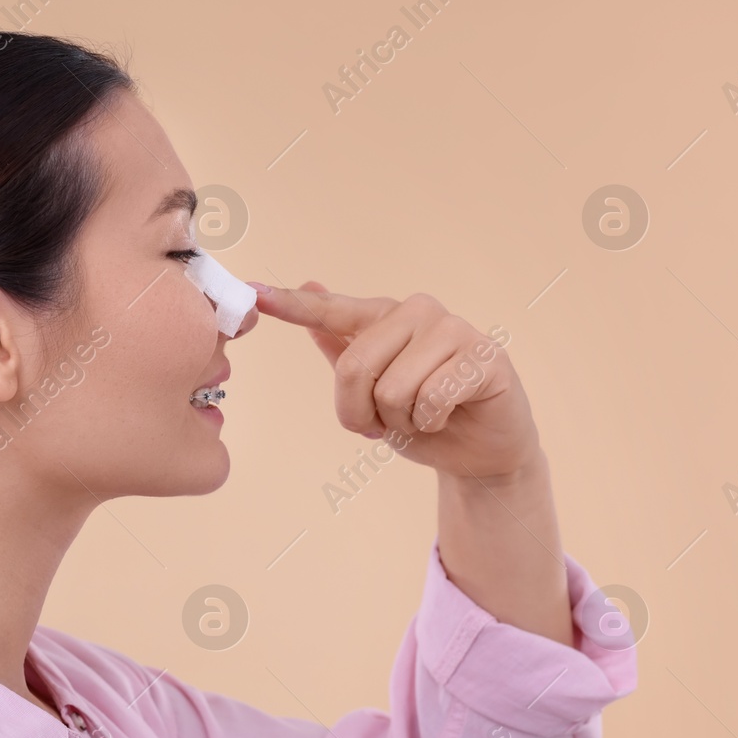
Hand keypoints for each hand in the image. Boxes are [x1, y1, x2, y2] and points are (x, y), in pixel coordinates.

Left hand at [249, 281, 538, 479]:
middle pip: (354, 367)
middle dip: (362, 413)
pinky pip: (431, 398)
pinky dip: (431, 422)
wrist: (481, 452)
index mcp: (384, 317)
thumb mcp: (371, 390)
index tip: (254, 296)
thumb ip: (341, 346)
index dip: (291, 304)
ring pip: (391, 389)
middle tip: (386, 422)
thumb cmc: (424, 416)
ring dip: (401, 421)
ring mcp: (453, 329)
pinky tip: (448, 415)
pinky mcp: (483, 356)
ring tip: (422, 417)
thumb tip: (311, 285)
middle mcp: (417, 311)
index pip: (330, 310)